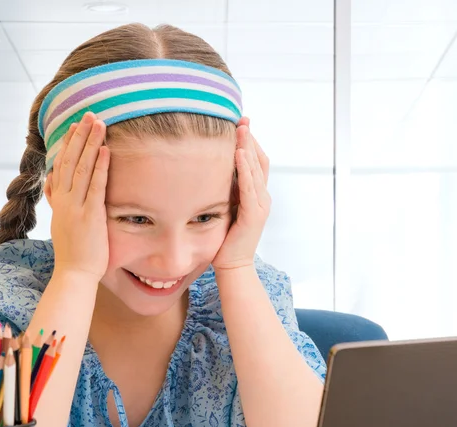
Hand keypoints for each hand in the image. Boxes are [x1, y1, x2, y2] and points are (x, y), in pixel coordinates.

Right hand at [44, 112, 109, 280]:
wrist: (73, 274)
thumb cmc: (72, 252)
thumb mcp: (60, 222)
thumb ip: (54, 199)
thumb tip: (50, 180)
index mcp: (59, 201)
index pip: (62, 166)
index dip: (69, 144)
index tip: (75, 127)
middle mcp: (65, 200)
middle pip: (71, 161)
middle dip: (80, 137)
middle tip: (89, 115)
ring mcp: (77, 207)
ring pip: (82, 169)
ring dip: (91, 144)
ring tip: (99, 123)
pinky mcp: (90, 216)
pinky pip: (96, 186)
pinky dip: (100, 167)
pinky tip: (105, 150)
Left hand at [212, 117, 270, 270]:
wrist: (232, 265)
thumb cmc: (225, 238)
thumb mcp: (225, 207)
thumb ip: (224, 190)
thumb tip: (207, 170)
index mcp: (256, 194)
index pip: (256, 161)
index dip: (250, 141)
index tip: (239, 122)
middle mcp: (262, 196)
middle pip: (259, 159)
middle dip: (250, 138)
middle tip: (241, 118)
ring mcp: (261, 205)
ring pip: (257, 169)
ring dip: (249, 147)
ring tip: (240, 129)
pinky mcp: (254, 214)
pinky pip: (251, 187)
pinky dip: (246, 169)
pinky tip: (238, 154)